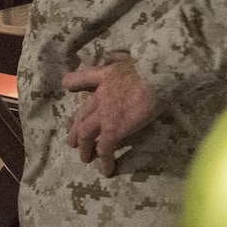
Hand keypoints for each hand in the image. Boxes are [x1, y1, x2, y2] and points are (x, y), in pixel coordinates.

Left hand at [63, 55, 158, 176]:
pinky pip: (104, 148)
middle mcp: (99, 95)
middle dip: (75, 128)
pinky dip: (103, 160)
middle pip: (81, 113)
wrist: (158, 75)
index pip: (81, 78)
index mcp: (105, 76)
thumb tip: (118, 56)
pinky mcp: (112, 129)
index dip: (73, 84)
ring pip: (85, 133)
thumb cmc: (151, 66)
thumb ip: (122, 60)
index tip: (68, 89)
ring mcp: (104, 114)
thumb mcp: (131, 58)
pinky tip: (106, 170)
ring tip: (85, 158)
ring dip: (84, 147)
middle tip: (73, 141)